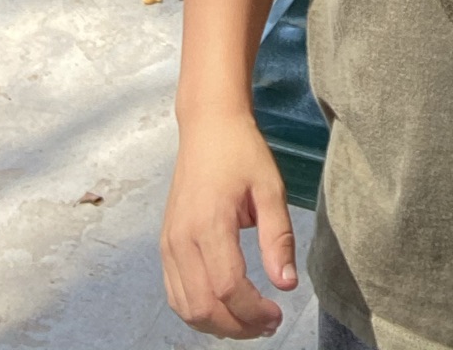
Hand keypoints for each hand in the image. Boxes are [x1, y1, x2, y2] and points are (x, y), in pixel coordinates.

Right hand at [161, 112, 297, 338]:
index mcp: (209, 223)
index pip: (227, 288)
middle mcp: (181, 239)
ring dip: (217, 324)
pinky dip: (199, 311)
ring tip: (250, 319)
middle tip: (268, 323)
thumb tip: (287, 284)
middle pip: (203, 307)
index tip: (278, 314)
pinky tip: (225, 307)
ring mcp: (169, 244)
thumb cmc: (241, 152)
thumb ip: (278, 237)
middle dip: (238, 326)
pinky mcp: (166, 244)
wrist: (207, 126)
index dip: (253, 311)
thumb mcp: (270, 188)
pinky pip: (176, 293)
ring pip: (185, 308)